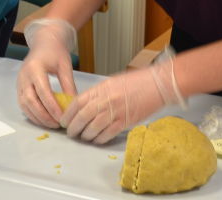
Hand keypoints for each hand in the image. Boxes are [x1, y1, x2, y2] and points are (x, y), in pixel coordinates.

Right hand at [16, 18, 77, 128]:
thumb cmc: (55, 52)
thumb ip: (68, 85)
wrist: (44, 42)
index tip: (62, 118)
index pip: (43, 92)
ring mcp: (20, 82)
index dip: (52, 107)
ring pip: (24, 105)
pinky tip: (42, 119)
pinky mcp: (19, 87)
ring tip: (51, 124)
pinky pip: (23, 104)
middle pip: (30, 101)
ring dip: (37, 117)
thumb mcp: (65, 66)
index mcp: (35, 68)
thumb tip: (74, 105)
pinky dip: (31, 114)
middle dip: (43, 115)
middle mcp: (24, 76)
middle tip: (56, 124)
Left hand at [61, 53, 183, 143]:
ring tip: (82, 137)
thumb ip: (98, 94)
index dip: (68, 113)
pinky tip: (96, 140)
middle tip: (70, 132)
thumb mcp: (112, 82)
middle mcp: (106, 100)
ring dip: (85, 135)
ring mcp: (115, 111)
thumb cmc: (136, 82)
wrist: (157, 85)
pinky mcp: (125, 122)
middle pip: (83, 116)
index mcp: (101, 88)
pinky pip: (107, 134)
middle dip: (73, 127)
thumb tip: (84, 106)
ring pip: (93, 127)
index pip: (78, 102)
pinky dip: (99, 139)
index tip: (64, 120)